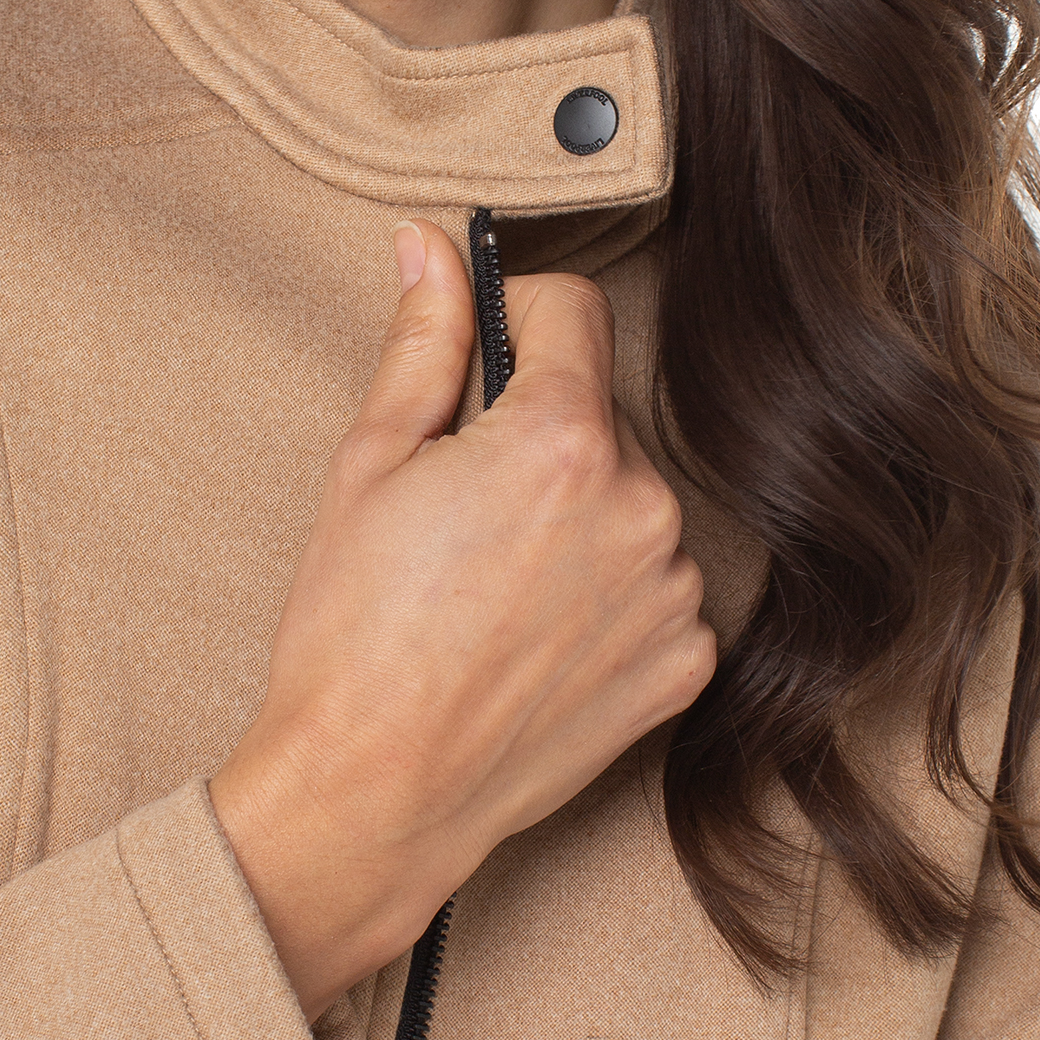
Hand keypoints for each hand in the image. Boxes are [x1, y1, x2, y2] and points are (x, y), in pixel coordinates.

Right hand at [209, 219, 715, 1018]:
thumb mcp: (369, 466)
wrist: (375, 790)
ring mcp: (675, 592)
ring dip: (582, 527)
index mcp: (560, 439)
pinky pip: (659, 596)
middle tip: (462, 517)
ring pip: (634, 511)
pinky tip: (537, 641)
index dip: (519, 318)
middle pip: (602, 423)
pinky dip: (610, 606)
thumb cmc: (352, 635)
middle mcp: (642, 507)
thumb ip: (421, 346)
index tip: (488, 349)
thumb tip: (430, 249)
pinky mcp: (686, 665)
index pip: (575, 312)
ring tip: (496, 591)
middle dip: (543, 445)